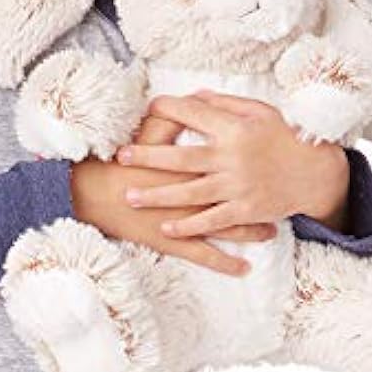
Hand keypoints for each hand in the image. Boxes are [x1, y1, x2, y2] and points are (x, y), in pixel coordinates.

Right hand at [70, 109, 276, 276]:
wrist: (92, 195)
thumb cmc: (118, 164)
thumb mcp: (145, 134)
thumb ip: (171, 118)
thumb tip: (194, 102)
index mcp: (188, 164)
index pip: (225, 161)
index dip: (250, 161)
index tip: (272, 161)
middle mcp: (192, 193)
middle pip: (233, 196)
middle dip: (258, 199)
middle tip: (279, 199)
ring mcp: (184, 220)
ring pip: (225, 227)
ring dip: (249, 232)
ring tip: (269, 232)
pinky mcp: (172, 242)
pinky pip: (204, 255)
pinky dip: (224, 263)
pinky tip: (243, 269)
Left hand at [113, 91, 350, 238]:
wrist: (316, 173)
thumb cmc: (284, 137)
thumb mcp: (259, 111)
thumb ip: (224, 104)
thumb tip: (192, 96)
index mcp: (235, 128)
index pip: (193, 114)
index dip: (168, 109)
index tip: (147, 109)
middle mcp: (233, 157)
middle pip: (182, 157)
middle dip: (148, 157)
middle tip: (120, 157)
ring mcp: (238, 186)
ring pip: (190, 192)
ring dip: (158, 195)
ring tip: (131, 196)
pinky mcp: (245, 210)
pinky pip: (212, 220)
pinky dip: (188, 226)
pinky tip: (166, 228)